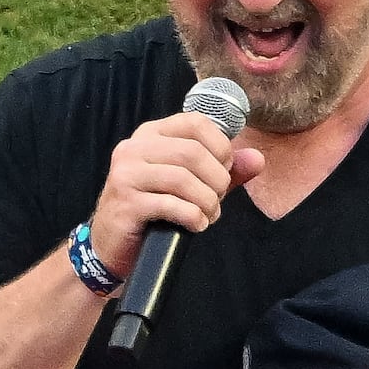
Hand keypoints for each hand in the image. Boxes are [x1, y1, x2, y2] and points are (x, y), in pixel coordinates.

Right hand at [87, 110, 263, 279]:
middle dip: (216, 180)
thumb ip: (225, 171)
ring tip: (208, 215)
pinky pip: (173, 205)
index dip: (220, 146)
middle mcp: (133, 148)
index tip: (223, 170)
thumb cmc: (152, 211)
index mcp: (150, 135)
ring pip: (184, 179)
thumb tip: (257, 159)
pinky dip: (193, 217)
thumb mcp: (192, 185)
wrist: (111, 245)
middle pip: (192, 153)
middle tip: (217, 200)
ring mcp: (126, 175)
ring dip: (207, 202)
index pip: (195, 123)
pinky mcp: (126, 203)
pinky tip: (194, 225)